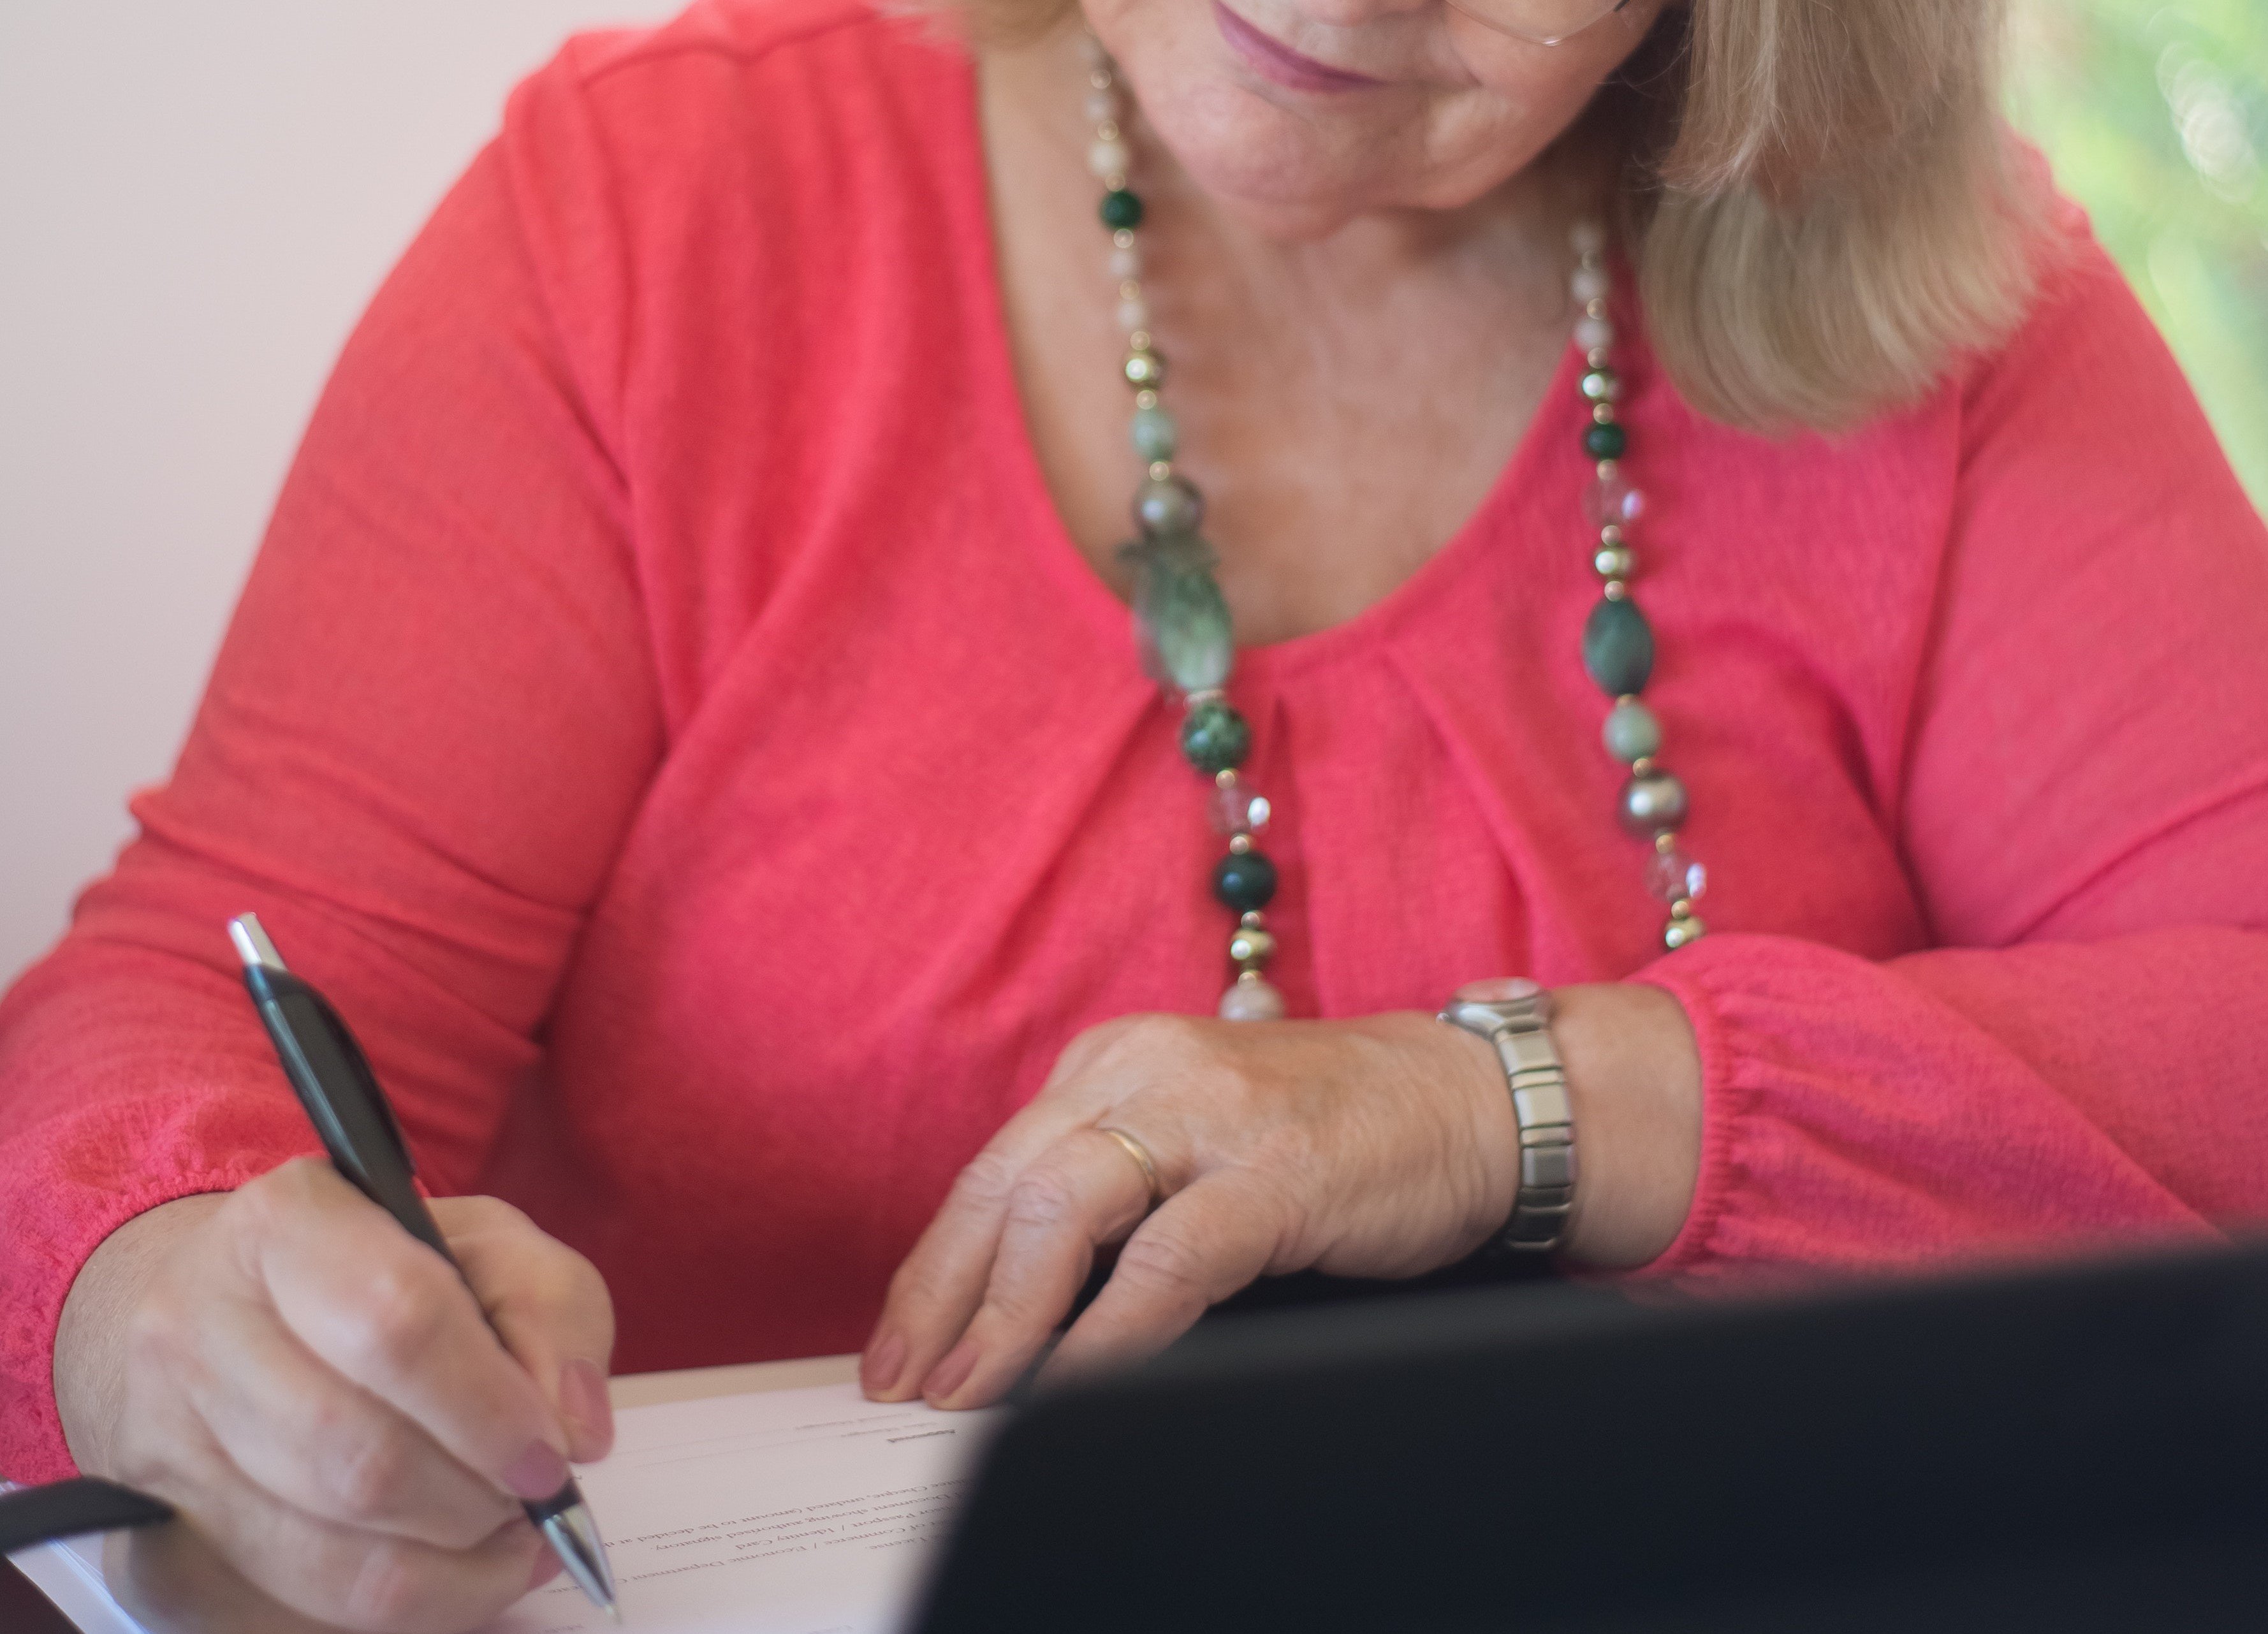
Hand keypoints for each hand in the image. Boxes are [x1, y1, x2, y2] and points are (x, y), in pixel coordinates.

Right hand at [53, 1159, 615, 1633]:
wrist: (234, 1309)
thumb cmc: (386, 1274)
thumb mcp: (491, 1247)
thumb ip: (552, 1312)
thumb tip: (572, 1428)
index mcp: (287, 1223)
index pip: (396, 1321)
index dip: (490, 1407)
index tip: (553, 1453)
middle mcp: (198, 1324)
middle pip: (356, 1456)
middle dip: (474, 1499)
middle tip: (532, 1498)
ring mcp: (166, 1435)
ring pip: (323, 1549)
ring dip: (446, 1563)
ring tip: (504, 1534)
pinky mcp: (165, 1531)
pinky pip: (293, 1604)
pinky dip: (401, 1601)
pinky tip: (452, 1567)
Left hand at [861, 985, 1701, 1411]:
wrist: (1473, 1100)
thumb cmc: (1334, 1131)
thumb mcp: (1196, 1137)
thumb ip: (1116, 1192)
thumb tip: (1015, 1303)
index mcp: (1114, 1063)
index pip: (993, 1169)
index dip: (935, 1265)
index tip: (899, 1343)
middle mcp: (1144, 1071)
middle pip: (1005, 1185)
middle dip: (942, 1296)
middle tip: (907, 1384)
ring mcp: (1211, 1116)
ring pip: (1064, 1208)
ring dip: (1006, 1313)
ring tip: (970, 1390)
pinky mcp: (1276, 1170)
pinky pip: (1168, 1256)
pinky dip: (1111, 1327)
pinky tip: (1076, 1378)